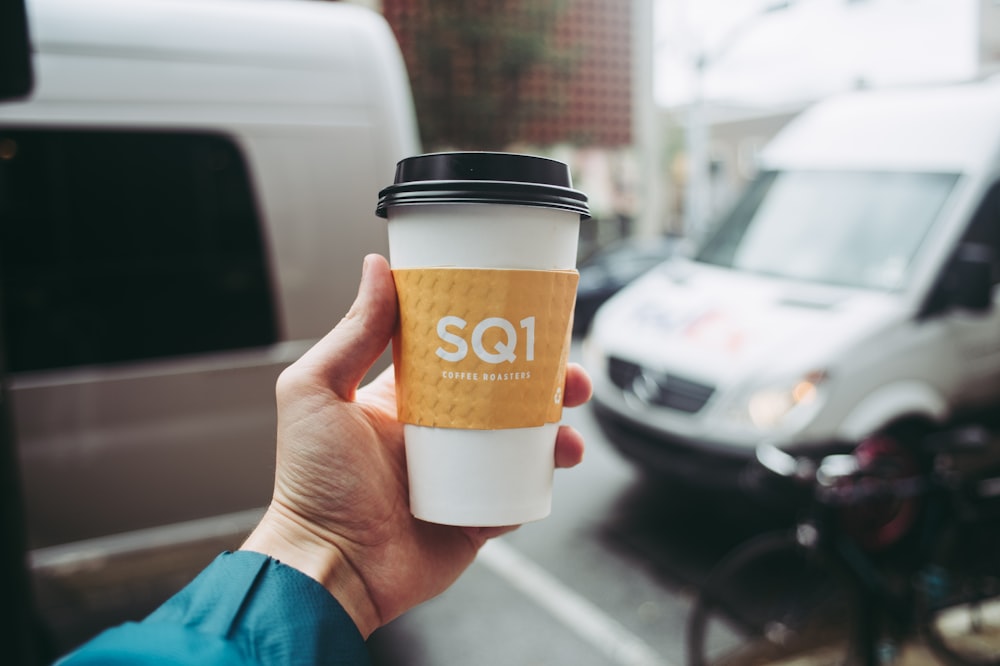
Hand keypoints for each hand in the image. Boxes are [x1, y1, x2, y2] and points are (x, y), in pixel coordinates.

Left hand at [241, 254, 590, 637]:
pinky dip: (545, 475)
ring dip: (555, 426)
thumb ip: (351, 332)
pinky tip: (558, 461)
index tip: (524, 316)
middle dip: (543, 380)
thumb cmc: (311, 485)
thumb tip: (377, 267)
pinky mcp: (477, 516)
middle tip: (567, 372)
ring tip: (568, 423)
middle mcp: (437, 433)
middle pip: (504, 394)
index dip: (494, 335)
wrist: (329, 568)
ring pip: (523, 441)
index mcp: (403, 400)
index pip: (458, 354)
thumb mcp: (318, 392)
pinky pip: (522, 491)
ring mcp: (460, 475)